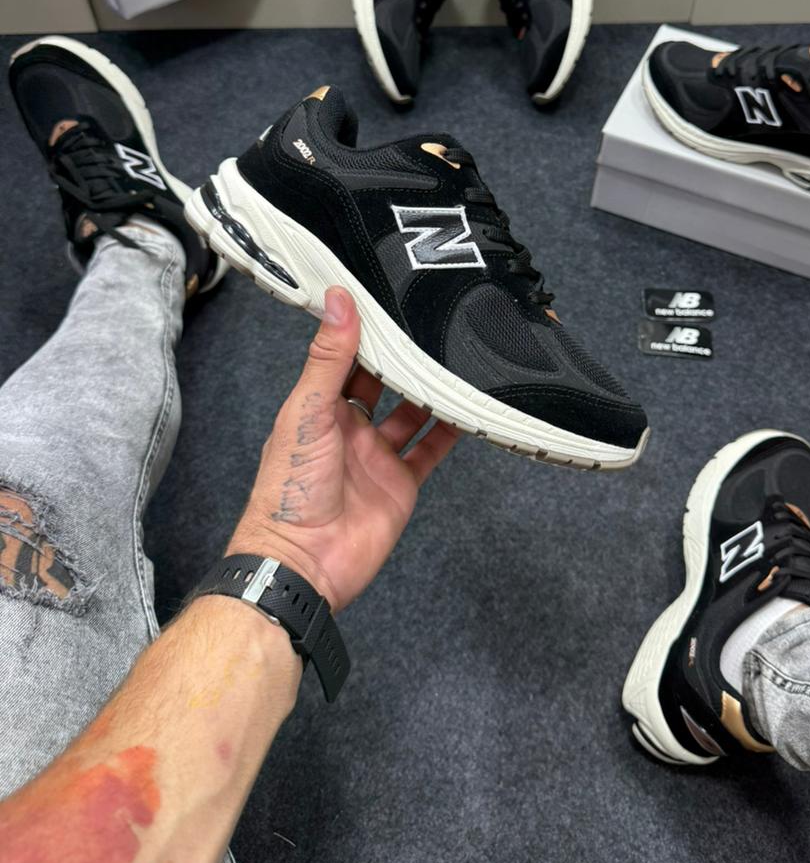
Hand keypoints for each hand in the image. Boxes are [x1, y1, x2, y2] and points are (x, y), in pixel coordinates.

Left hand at [227, 287, 458, 611]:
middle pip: (384, 383)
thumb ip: (328, 358)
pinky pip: (430, 450)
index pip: (347, 358)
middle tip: (433, 325)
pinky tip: (468, 410)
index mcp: (318, 407)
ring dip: (431, 390)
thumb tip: (338, 302)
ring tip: (456, 359)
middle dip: (405, 359)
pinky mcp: (401, 483)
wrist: (303, 561)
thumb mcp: (307, 412)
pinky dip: (450, 431)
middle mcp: (349, 428)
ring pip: (412, 413)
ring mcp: (377, 456)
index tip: (390, 301)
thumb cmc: (288, 491)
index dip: (367, 333)